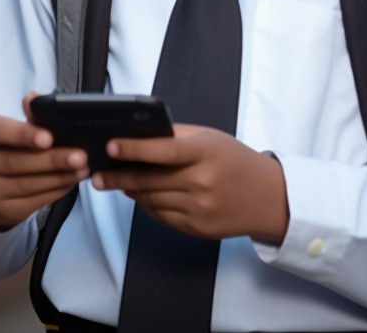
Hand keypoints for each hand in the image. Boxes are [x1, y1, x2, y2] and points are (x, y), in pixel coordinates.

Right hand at [0, 92, 89, 231]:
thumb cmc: (11, 148)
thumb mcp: (15, 129)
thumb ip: (30, 116)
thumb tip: (35, 97)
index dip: (23, 134)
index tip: (48, 137)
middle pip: (17, 162)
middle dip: (52, 160)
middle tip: (80, 155)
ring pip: (28, 184)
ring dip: (60, 176)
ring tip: (83, 168)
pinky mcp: (5, 209)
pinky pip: (36, 200)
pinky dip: (58, 189)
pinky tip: (73, 180)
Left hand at [93, 124, 288, 243]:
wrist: (268, 197)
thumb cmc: (236, 161)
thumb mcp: (211, 138)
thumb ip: (176, 137)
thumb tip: (137, 138)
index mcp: (206, 152)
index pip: (164, 151)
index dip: (134, 149)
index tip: (110, 146)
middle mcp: (202, 182)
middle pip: (149, 180)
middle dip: (118, 176)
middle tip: (97, 173)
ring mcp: (199, 208)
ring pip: (150, 199)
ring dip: (130, 190)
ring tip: (115, 181)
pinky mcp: (196, 228)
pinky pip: (160, 216)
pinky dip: (146, 205)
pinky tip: (140, 195)